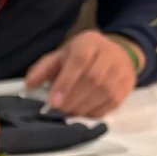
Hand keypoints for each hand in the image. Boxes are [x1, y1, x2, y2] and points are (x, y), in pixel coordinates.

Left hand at [24, 30, 140, 117]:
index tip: (53, 102)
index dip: (65, 83)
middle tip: (58, 111)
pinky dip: (94, 112)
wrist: (116, 54)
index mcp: (89, 43)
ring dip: (82, 108)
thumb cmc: (81, 57)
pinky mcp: (127, 86)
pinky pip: (111, 104)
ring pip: (103, 93)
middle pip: (92, 79)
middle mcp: (109, 54)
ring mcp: (121, 71)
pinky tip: (83, 112)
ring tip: (68, 112)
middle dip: (71, 100)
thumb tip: (29, 84)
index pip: (79, 61)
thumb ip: (43, 69)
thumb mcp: (60, 57)